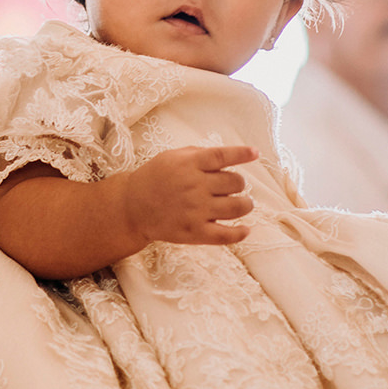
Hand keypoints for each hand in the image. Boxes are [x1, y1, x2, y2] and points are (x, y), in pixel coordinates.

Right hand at [121, 145, 256, 246]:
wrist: (132, 207)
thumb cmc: (155, 178)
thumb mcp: (172, 157)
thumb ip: (200, 155)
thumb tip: (230, 156)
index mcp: (189, 164)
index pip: (223, 156)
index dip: (242, 154)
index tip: (255, 153)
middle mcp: (195, 186)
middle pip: (235, 182)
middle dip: (239, 183)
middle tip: (234, 187)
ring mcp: (196, 210)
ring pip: (238, 207)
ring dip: (246, 205)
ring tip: (243, 204)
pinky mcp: (195, 232)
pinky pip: (227, 235)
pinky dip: (240, 233)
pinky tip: (245, 229)